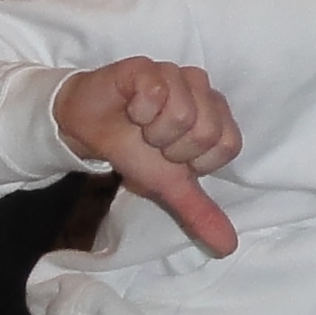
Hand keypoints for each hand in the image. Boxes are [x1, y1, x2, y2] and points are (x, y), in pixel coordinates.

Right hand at [53, 57, 244, 253]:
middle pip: (206, 132)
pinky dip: (137, 110)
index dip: (194, 161)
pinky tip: (129, 107)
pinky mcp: (147, 66)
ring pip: (183, 113)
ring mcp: (176, 73)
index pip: (226, 146)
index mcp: (216, 116)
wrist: (87, 127)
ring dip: (152, 130)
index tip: (172, 156)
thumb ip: (199, 212)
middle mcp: (203, 90)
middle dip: (171, 148)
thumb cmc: (133, 150)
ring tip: (140, 124)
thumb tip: (228, 248)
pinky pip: (155, 92)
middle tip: (152, 140)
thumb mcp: (167, 186)